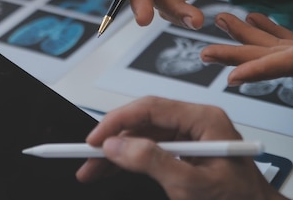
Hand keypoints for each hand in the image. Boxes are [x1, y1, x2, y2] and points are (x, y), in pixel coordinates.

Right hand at [76, 96, 285, 199]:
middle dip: (112, 139)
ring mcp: (190, 137)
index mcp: (204, 119)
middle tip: (87, 157)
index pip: (151, 108)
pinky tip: (112, 168)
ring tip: (92, 169)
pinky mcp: (185, 152)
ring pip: (143, 136)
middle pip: (143, 121)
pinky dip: (129, 160)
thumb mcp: (193, 185)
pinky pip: (150, 150)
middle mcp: (196, 122)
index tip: (95, 139)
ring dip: (117, 152)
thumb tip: (117, 145)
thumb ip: (153, 162)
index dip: (118, 121)